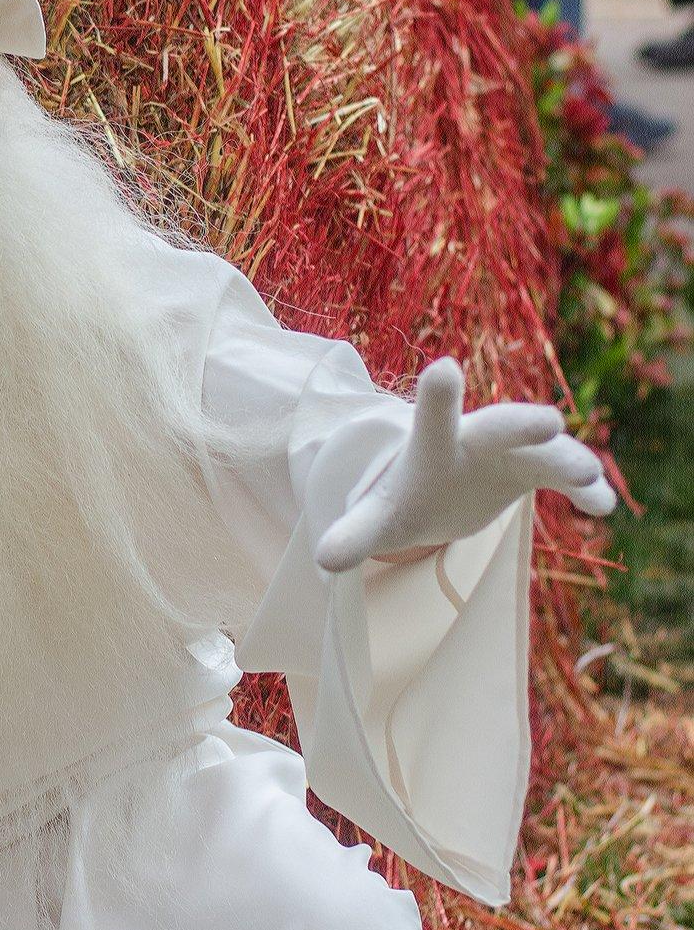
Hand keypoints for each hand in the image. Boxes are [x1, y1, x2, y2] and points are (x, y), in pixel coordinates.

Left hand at [313, 359, 613, 574]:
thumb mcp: (377, 517)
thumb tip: (325, 560)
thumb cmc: (403, 499)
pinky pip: (564, 478)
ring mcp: (509, 452)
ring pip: (543, 452)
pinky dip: (585, 490)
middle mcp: (476, 438)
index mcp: (432, 444)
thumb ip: (354, 532)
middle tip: (549, 423)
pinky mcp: (533, 470)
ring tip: (587, 476)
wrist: (436, 487)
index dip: (438, 398)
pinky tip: (603, 505)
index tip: (444, 370)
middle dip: (521, 424)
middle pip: (499, 426)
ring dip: (567, 461)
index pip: (432, 419)